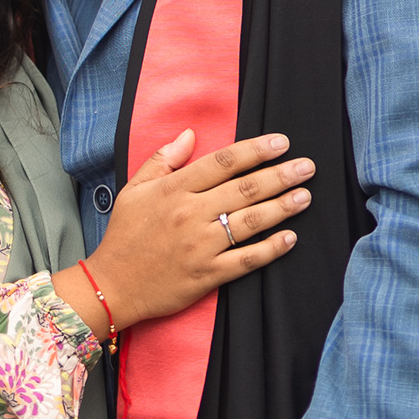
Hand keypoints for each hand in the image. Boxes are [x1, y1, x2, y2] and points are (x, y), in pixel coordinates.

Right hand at [52, 131, 312, 340]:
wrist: (112, 285)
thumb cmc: (124, 234)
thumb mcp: (135, 189)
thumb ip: (164, 159)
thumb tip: (190, 134)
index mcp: (174, 190)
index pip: (223, 162)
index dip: (255, 150)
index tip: (281, 142)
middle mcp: (190, 214)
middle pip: (245, 189)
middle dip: (280, 175)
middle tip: (306, 166)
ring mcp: (201, 246)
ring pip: (250, 222)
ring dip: (282, 207)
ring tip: (305, 196)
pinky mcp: (207, 275)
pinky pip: (246, 260)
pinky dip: (271, 249)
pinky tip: (290, 238)